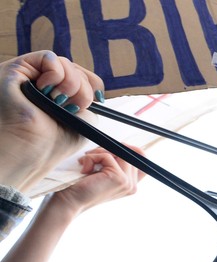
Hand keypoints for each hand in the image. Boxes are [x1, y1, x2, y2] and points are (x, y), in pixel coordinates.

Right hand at [0, 51, 103, 191]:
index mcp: (57, 94)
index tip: (99, 100)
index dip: (93, 84)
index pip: (80, 76)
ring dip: (72, 85)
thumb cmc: (51, 142)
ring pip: (65, 63)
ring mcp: (29, 75)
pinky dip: (57, 74)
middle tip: (73, 107)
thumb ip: (87, 100)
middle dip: (83, 89)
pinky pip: (49, 57)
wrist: (30, 149)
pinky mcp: (17, 68)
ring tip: (58, 103)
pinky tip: (47, 92)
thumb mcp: (81, 121)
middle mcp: (41, 82)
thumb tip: (96, 93)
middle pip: (75, 69)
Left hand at [42, 146, 145, 217]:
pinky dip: (92, 158)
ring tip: (87, 163)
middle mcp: (132, 185)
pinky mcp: (119, 178)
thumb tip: (120, 144)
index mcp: (131, 185)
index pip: (142, 161)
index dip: (131, 150)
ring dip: (99, 153)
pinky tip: (85, 169)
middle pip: (130, 153)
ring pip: (119, 153)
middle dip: (108, 149)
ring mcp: (127, 182)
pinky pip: (107, 156)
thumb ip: (115, 162)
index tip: (113, 147)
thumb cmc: (82, 186)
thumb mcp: (103, 172)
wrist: (71, 201)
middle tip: (91, 157)